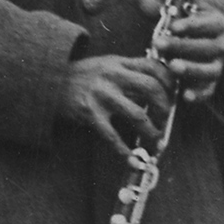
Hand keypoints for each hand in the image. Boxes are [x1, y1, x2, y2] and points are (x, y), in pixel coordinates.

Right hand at [54, 53, 170, 159]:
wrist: (49, 82)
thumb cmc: (83, 76)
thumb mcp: (107, 64)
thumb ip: (130, 69)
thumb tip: (159, 84)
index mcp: (120, 63)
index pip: (155, 67)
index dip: (170, 82)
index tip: (174, 95)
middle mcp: (113, 77)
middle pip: (151, 89)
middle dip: (165, 107)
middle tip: (165, 119)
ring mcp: (101, 96)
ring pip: (137, 115)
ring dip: (152, 132)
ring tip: (156, 141)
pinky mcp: (90, 114)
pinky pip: (112, 136)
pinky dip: (124, 151)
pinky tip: (132, 160)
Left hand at [136, 0, 223, 103]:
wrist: (203, 48)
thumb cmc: (186, 29)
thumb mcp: (176, 17)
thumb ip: (159, 9)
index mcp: (216, 24)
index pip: (207, 23)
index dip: (191, 25)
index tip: (173, 26)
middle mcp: (222, 46)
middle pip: (207, 47)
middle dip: (182, 45)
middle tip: (158, 43)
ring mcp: (218, 66)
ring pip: (210, 70)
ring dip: (191, 68)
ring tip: (172, 66)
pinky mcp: (212, 85)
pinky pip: (209, 91)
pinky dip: (199, 95)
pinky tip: (185, 96)